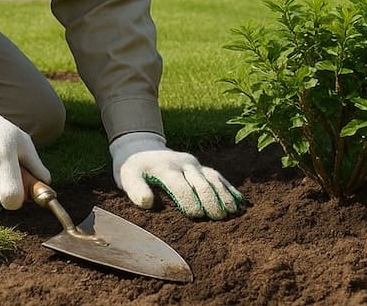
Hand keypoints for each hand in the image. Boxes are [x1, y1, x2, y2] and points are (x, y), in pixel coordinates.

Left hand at [109, 132, 242, 219]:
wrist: (141, 149)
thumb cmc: (134, 169)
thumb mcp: (128, 177)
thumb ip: (136, 190)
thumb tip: (148, 203)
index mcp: (166, 168)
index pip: (181, 185)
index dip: (189, 200)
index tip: (197, 216)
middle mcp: (183, 164)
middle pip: (201, 182)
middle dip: (211, 199)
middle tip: (218, 217)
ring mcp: (194, 164)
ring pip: (213, 178)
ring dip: (223, 195)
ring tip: (232, 212)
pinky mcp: (201, 167)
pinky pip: (217, 177)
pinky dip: (228, 188)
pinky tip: (238, 201)